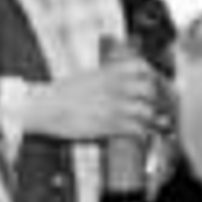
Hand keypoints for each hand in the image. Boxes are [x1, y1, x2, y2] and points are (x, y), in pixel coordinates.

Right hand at [27, 57, 161, 141]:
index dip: (151, 76)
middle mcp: (114, 87)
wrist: (46, 107)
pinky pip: (136, 129)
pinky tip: (139, 134)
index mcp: (108, 72)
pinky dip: (141, 133)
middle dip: (155, 99)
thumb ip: (106, 76)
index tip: (151, 84)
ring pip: (146, 111)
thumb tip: (118, 78)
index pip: (141, 67)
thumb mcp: (87, 77)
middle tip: (154, 106)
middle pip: (149, 89)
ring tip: (147, 123)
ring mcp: (113, 107)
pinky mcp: (108, 126)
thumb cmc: (62, 95)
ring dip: (150, 119)